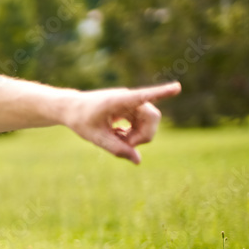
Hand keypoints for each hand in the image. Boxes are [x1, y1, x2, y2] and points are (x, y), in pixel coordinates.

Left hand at [65, 82, 180, 163]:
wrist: (71, 109)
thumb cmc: (80, 120)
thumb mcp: (96, 138)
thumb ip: (117, 149)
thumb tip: (138, 161)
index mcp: (118, 101)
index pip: (143, 96)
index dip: (161, 93)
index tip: (177, 87)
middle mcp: (129, 98)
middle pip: (152, 118)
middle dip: (143, 136)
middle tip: (124, 145)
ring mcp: (132, 102)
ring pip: (149, 122)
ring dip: (137, 136)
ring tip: (116, 139)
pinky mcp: (131, 108)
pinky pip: (142, 123)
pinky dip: (133, 133)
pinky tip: (118, 135)